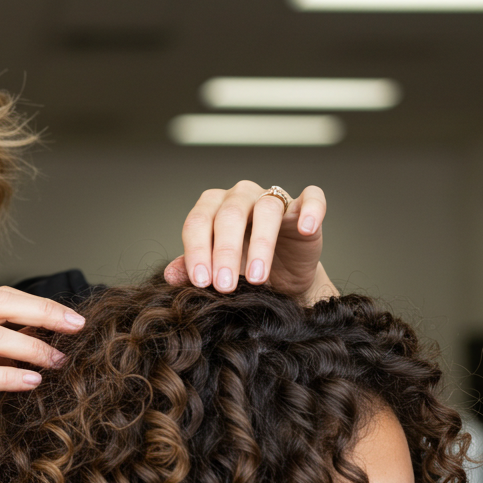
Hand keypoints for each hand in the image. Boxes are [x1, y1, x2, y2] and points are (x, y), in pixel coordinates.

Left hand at [164, 182, 331, 301]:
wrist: (280, 282)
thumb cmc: (242, 271)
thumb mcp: (215, 274)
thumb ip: (193, 270)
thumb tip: (170, 275)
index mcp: (212, 208)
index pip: (198, 222)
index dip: (197, 251)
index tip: (201, 282)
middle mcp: (240, 197)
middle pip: (229, 214)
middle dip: (224, 251)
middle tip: (224, 286)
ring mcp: (272, 199)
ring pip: (266, 209)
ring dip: (261, 244)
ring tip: (257, 277)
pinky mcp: (303, 207)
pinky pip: (312, 197)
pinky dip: (311, 210)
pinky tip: (306, 229)